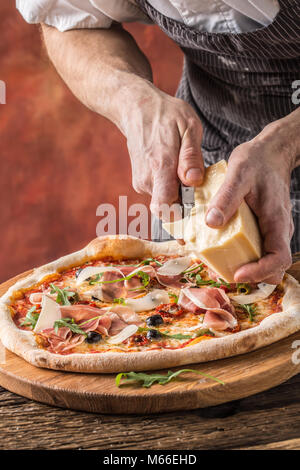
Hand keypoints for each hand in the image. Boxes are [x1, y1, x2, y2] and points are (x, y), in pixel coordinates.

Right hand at [121, 81, 203, 219]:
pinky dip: (171, 191)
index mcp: (160, 167)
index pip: (165, 207)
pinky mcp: (140, 182)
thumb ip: (191, 156)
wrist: (136, 109)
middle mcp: (147, 180)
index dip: (180, 220)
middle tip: (202, 203)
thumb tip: (193, 181)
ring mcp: (142, 182)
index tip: (195, 223)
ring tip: (192, 183)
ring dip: (180, 198)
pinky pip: (159, 194)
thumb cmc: (166, 115)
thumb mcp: (188, 127)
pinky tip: (179, 177)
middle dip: (186, 210)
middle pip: (169, 209)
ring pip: (165, 201)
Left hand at [205, 119, 297, 283]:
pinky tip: (222, 249)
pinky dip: (243, 255)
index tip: (238, 274)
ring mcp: (272, 231)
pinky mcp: (263, 228)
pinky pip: (256, 249)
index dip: (260, 272)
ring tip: (220, 263)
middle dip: (250, 276)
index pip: (278, 258)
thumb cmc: (257, 162)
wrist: (269, 153)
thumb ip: (226, 198)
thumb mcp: (238, 174)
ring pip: (264, 260)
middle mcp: (278, 231)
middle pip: (272, 267)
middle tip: (223, 272)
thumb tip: (211, 223)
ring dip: (246, 267)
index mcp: (276, 221)